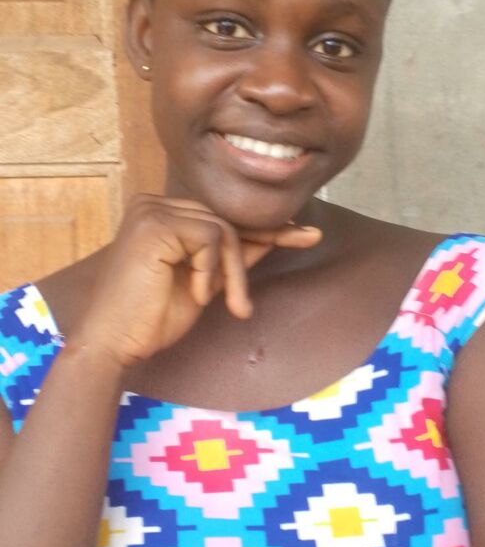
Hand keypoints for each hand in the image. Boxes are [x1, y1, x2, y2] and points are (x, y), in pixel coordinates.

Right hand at [68, 194, 321, 367]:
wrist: (114, 343)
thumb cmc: (152, 318)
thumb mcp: (205, 282)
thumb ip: (232, 257)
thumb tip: (275, 237)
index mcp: (163, 214)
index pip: (224, 218)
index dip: (267, 230)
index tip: (308, 236)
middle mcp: (155, 203)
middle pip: (229, 222)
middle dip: (248, 261)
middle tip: (241, 305)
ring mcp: (152, 210)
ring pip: (226, 230)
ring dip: (233, 273)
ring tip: (227, 305)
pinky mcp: (155, 223)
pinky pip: (212, 238)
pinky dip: (213, 270)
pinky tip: (196, 295)